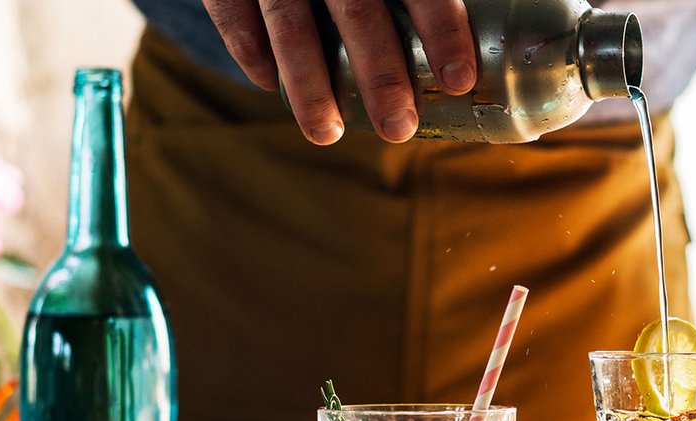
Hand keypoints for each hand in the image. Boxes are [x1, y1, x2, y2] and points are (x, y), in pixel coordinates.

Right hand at [202, 0, 476, 143]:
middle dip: (381, 76)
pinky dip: (253, 55)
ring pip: (291, 26)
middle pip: (358, 12)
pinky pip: (236, 18)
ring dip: (311, 87)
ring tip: (327, 133)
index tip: (459, 80)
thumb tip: (452, 48)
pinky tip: (269, 86)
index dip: (442, 28)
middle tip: (398, 128)